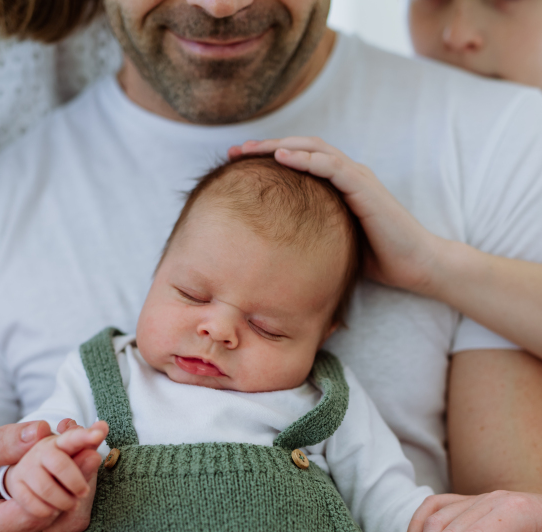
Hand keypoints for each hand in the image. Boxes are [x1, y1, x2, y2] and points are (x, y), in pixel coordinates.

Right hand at [0, 419, 106, 531]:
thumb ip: (3, 442)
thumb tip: (39, 432)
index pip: (38, 514)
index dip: (66, 481)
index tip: (86, 448)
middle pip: (62, 520)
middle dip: (83, 480)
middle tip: (96, 442)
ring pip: (70, 520)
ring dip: (84, 482)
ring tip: (90, 445)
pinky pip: (67, 517)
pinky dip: (76, 488)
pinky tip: (79, 457)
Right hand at [4, 423, 106, 518]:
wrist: (32, 484)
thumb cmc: (60, 471)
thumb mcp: (76, 460)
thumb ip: (88, 449)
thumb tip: (100, 434)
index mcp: (59, 442)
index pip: (72, 438)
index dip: (85, 436)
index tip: (99, 434)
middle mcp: (40, 452)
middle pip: (60, 464)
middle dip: (76, 481)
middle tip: (84, 493)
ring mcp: (25, 468)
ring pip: (46, 488)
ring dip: (64, 501)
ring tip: (71, 504)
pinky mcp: (16, 485)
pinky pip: (32, 503)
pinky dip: (47, 510)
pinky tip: (53, 510)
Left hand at [229, 137, 443, 293]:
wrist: (417, 265)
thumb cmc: (379, 260)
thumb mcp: (335, 245)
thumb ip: (312, 237)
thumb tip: (277, 253)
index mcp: (339, 187)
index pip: (300, 162)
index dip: (269, 159)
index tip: (237, 166)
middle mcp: (347, 175)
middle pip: (301, 148)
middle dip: (266, 146)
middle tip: (234, 151)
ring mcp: (357, 178)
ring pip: (314, 149)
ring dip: (280, 145)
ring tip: (251, 149)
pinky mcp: (365, 188)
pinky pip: (331, 166)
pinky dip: (306, 159)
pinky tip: (282, 157)